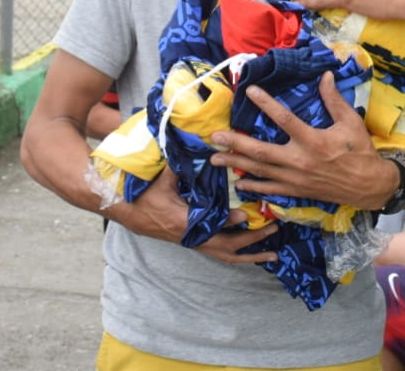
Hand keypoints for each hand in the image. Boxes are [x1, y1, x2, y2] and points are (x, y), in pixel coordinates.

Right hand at [105, 164, 277, 264]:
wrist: (131, 213)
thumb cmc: (146, 195)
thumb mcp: (163, 179)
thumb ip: (181, 166)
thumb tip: (198, 147)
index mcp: (184, 222)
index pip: (211, 226)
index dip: (230, 223)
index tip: (247, 216)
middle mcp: (193, 238)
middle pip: (226, 248)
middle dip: (252, 241)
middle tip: (273, 229)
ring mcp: (196, 243)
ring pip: (226, 256)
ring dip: (250, 255)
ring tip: (272, 255)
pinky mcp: (197, 243)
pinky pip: (222, 254)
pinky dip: (240, 255)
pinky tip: (255, 254)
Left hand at [209, 72, 397, 209]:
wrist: (369, 186)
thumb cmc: (360, 151)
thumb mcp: (350, 122)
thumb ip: (334, 99)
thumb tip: (325, 75)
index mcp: (312, 140)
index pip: (284, 118)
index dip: (266, 103)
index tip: (249, 91)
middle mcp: (299, 160)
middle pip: (261, 151)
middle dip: (236, 143)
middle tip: (215, 137)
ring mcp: (295, 178)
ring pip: (259, 171)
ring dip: (236, 164)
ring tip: (215, 159)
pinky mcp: (296, 191)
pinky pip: (270, 189)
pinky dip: (253, 186)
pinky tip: (238, 183)